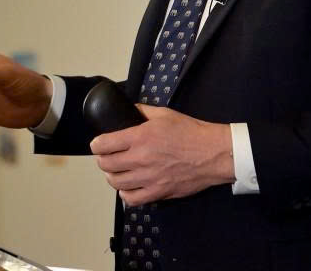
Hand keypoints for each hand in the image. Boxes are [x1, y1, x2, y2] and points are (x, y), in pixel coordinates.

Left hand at [90, 105, 234, 204]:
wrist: (213, 154)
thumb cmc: (192, 133)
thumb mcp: (165, 114)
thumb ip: (143, 111)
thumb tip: (130, 111)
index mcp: (141, 137)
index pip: (104, 144)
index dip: (96, 144)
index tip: (97, 144)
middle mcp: (141, 158)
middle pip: (106, 164)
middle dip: (103, 159)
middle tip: (107, 156)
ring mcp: (148, 178)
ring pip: (116, 182)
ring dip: (112, 176)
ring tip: (116, 171)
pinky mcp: (158, 192)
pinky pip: (131, 199)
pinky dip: (125, 194)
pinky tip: (128, 186)